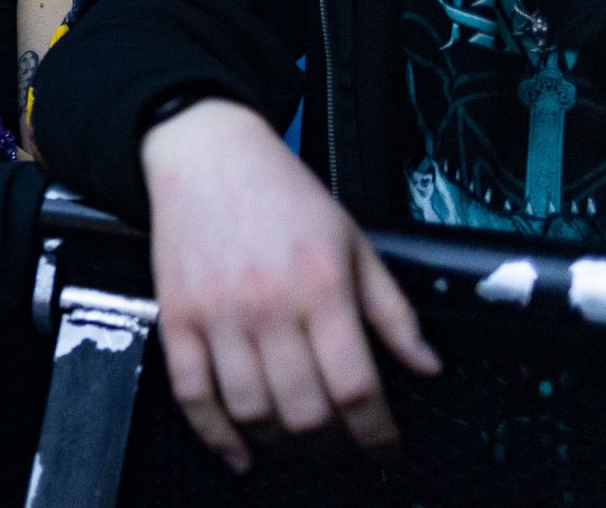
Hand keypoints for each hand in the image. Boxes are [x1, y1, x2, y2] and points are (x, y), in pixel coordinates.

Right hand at [142, 98, 439, 472]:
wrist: (206, 152)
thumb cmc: (282, 192)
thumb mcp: (354, 240)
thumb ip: (393, 309)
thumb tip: (427, 366)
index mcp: (321, 286)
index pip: (355, 385)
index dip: (376, 431)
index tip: (384, 445)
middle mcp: (269, 305)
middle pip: (305, 410)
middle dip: (332, 443)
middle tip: (342, 443)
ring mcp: (218, 314)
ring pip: (252, 410)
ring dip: (280, 441)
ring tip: (296, 440)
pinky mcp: (178, 316)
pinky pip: (191, 393)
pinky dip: (214, 434)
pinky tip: (237, 452)